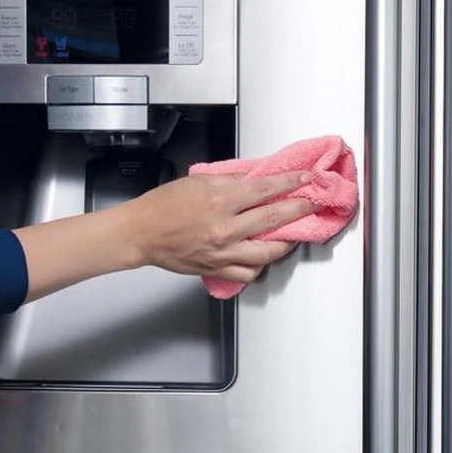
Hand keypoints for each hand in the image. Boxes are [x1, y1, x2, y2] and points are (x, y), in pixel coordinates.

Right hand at [124, 171, 312, 284]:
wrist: (140, 232)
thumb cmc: (163, 206)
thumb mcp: (198, 181)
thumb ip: (230, 180)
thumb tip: (255, 179)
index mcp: (219, 201)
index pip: (264, 189)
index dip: (289, 184)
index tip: (304, 180)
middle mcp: (224, 228)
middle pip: (272, 218)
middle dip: (298, 210)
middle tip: (310, 205)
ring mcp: (222, 251)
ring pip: (267, 251)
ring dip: (286, 242)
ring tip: (294, 233)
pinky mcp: (217, 268)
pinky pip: (249, 273)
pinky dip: (260, 266)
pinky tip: (265, 257)